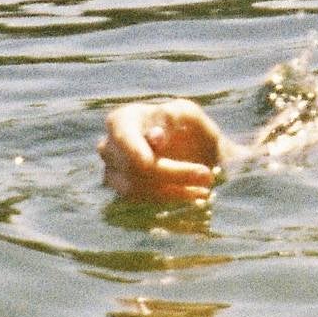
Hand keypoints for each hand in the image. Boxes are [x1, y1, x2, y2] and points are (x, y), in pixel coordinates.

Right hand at [99, 98, 225, 201]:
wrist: (189, 147)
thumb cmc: (185, 125)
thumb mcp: (188, 115)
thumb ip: (174, 120)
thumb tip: (155, 138)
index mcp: (123, 120)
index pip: (122, 135)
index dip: (132, 149)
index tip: (147, 162)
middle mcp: (110, 148)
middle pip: (133, 166)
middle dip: (172, 172)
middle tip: (207, 175)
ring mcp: (113, 174)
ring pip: (137, 188)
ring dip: (174, 190)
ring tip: (205, 188)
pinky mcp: (125, 195)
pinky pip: (143, 202)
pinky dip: (172, 198)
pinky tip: (195, 194)